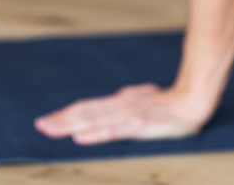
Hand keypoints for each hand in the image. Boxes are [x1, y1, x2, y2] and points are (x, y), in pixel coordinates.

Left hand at [34, 83, 210, 144]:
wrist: (193, 101)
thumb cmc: (170, 102)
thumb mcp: (144, 99)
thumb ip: (128, 100)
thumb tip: (116, 96)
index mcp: (118, 103)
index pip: (87, 108)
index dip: (66, 114)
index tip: (47, 121)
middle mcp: (118, 107)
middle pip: (84, 113)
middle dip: (61, 120)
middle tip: (40, 125)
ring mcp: (127, 116)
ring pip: (92, 120)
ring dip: (69, 125)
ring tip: (50, 129)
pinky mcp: (138, 126)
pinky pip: (112, 131)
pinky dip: (94, 134)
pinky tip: (80, 137)